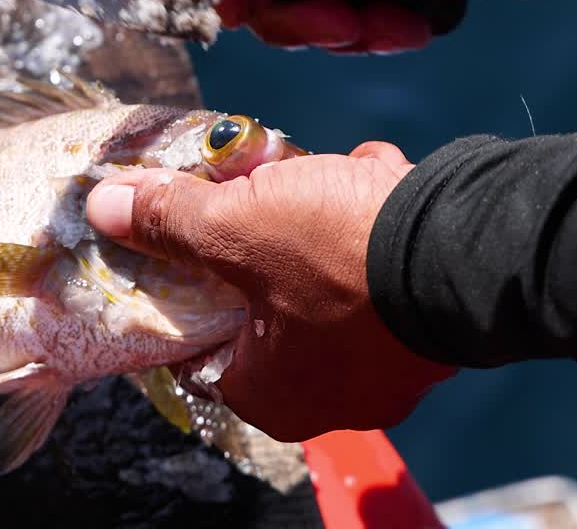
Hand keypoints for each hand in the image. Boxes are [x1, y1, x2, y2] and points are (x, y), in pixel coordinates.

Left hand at [85, 142, 456, 441]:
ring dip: (321, 220)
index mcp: (272, 395)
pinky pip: (380, 269)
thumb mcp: (233, 226)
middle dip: (262, 238)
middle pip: (266, 304)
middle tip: (262, 192)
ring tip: (327, 179)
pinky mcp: (430, 325)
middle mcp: (333, 396)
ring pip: (327, 279)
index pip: (202, 346)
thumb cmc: (338, 256)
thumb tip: (105, 207)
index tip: (190, 236)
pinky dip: (371, 224)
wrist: (470, 244)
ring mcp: (390, 364)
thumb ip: (167, 221)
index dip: (188, 283)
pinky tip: (374, 184)